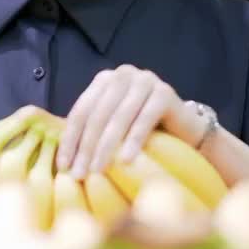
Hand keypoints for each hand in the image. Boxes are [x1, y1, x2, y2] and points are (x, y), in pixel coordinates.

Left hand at [55, 65, 194, 177]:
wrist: (186, 131)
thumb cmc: (144, 133)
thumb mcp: (112, 129)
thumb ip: (90, 133)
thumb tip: (62, 161)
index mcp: (104, 80)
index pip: (81, 111)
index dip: (70, 140)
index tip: (64, 167)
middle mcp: (123, 75)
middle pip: (98, 114)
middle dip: (86, 147)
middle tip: (80, 174)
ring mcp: (145, 80)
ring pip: (118, 117)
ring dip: (106, 147)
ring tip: (99, 171)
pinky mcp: (164, 92)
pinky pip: (144, 119)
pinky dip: (134, 141)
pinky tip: (127, 161)